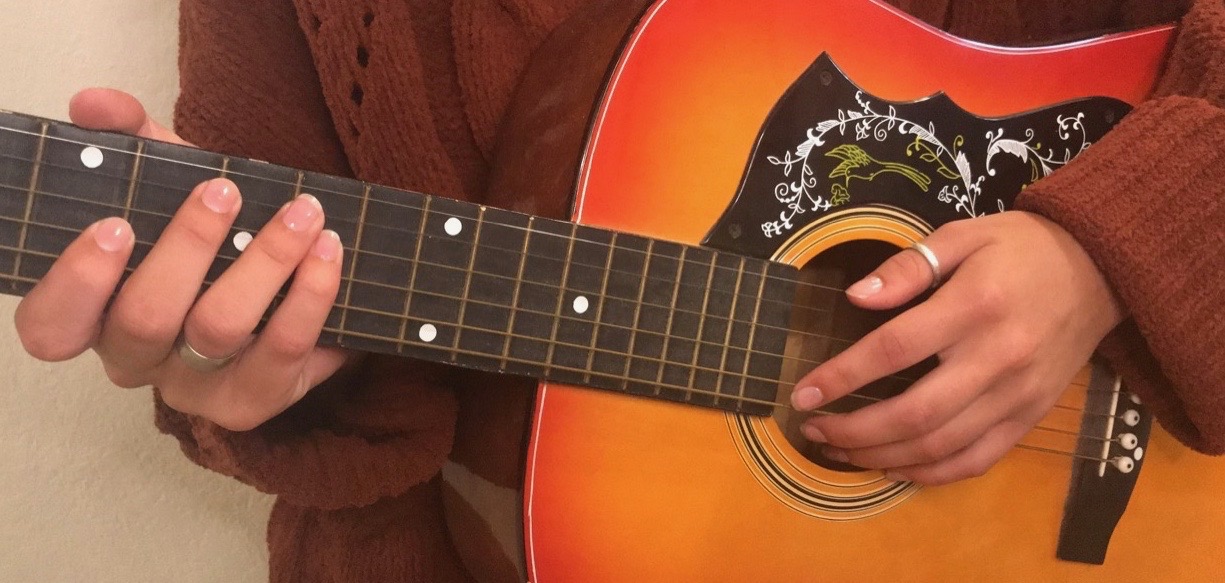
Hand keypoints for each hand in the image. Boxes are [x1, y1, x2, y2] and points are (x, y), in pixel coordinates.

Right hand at [15, 88, 355, 430]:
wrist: (292, 287)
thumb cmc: (215, 235)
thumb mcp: (171, 181)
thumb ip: (134, 140)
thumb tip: (96, 103)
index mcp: (96, 313)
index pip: (52, 325)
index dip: (76, 283)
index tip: (116, 224)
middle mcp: (137, 359)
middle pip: (145, 319)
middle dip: (188, 247)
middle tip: (224, 190)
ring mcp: (195, 388)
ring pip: (219, 330)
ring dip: (265, 262)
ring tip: (303, 212)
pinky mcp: (255, 400)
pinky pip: (283, 352)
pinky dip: (311, 296)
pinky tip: (329, 250)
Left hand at [789, 211, 1124, 484]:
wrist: (1102, 270)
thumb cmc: (1021, 248)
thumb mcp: (963, 235)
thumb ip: (908, 266)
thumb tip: (855, 296)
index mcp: (973, 307)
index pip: (894, 350)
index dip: (842, 376)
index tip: (802, 392)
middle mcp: (997, 358)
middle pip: (913, 413)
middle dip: (853, 429)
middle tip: (813, 428)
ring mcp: (1017, 395)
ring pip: (940, 446)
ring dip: (881, 456)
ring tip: (839, 449)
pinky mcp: (1030, 417)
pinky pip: (975, 460)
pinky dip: (929, 473)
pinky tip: (892, 466)